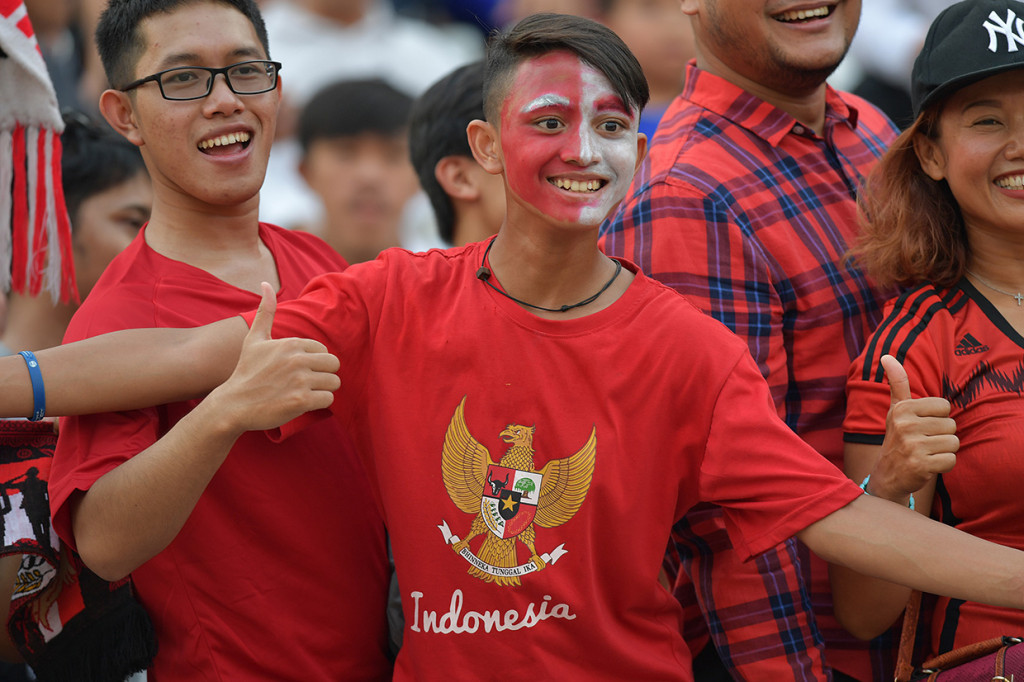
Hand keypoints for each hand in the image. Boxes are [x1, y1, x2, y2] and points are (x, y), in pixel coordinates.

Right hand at [207, 283, 340, 433]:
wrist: (234, 405)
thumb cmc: (247, 371)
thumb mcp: (255, 339)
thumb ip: (266, 312)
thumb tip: (265, 283)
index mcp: (291, 343)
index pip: (324, 350)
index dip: (314, 362)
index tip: (296, 369)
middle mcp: (297, 359)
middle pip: (334, 364)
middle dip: (323, 374)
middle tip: (305, 382)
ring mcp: (300, 380)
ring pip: (334, 382)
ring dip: (322, 389)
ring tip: (303, 392)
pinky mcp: (301, 401)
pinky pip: (329, 399)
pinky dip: (319, 403)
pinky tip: (301, 402)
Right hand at [869, 355, 957, 501]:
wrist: (887, 475)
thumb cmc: (898, 438)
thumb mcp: (897, 410)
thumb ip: (897, 383)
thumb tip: (886, 356)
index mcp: (902, 409)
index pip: (944, 406)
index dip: (938, 417)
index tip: (921, 425)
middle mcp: (905, 425)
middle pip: (951, 425)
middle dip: (942, 435)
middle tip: (923, 442)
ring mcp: (911, 446)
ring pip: (953, 442)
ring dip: (943, 450)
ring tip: (925, 453)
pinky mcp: (920, 465)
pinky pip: (951, 460)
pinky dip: (943, 465)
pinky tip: (927, 465)